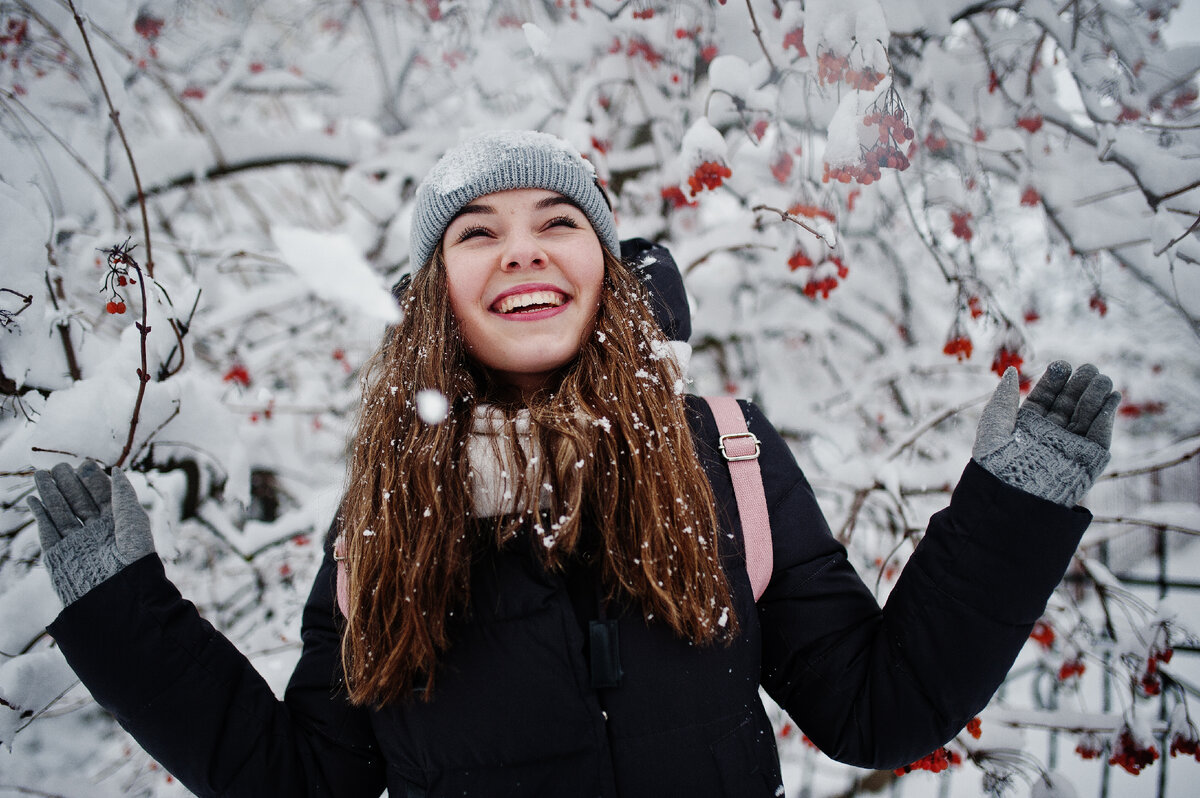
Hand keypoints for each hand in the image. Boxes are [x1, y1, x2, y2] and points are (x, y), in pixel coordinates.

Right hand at [28, 462, 153, 605]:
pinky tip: (33, 499)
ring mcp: (76, 543)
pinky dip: (39, 515)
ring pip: (60, 513)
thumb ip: (122, 495)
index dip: (92, 481)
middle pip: (78, 502)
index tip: (84, 464)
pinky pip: (47, 531)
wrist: (117, 596)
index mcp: (117, 524)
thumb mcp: (132, 521)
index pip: (101, 497)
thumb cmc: (132, 558)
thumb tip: (117, 469)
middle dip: (68, 484)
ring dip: (50, 494)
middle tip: (58, 466)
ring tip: (40, 474)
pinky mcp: (59, 555)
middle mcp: (96, 533)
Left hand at [973, 362, 1119, 506]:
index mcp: (1027, 426)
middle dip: (1078, 384)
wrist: (1013, 495)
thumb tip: (1011, 371)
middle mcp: (1050, 435)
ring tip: (1100, 378)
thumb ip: (1004, 397)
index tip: (1061, 366)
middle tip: (1087, 368)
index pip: (1045, 398)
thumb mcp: (994, 424)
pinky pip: (1100, 434)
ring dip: (1095, 395)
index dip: (1054, 381)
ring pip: (1086, 415)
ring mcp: (1070, 446)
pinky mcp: (1089, 459)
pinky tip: (1112, 396)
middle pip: (1069, 403)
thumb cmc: (996, 462)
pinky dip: (1107, 415)